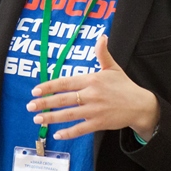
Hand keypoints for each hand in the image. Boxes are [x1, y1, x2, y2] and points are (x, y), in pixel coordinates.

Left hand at [27, 35, 159, 140]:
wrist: (140, 105)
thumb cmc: (124, 86)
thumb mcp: (113, 68)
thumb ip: (103, 53)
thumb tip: (102, 36)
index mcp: (92, 80)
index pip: (66, 82)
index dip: (49, 86)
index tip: (36, 90)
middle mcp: (91, 95)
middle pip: (63, 99)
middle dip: (44, 103)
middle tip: (30, 106)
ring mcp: (94, 110)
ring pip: (68, 115)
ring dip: (51, 118)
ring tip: (37, 119)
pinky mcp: (99, 123)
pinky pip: (80, 129)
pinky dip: (68, 132)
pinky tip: (57, 134)